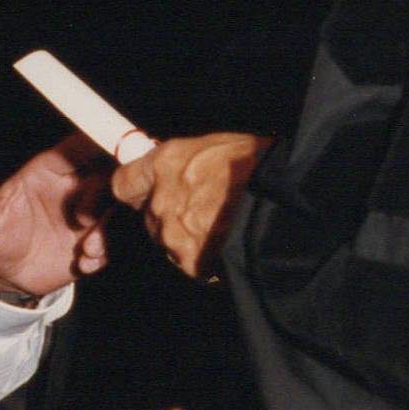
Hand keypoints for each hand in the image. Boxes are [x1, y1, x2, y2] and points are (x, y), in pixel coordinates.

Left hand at [0, 133, 109, 299]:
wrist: (4, 278)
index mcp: (47, 171)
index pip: (79, 147)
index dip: (97, 145)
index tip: (108, 157)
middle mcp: (71, 188)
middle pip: (105, 173)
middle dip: (103, 194)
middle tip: (84, 221)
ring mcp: (86, 215)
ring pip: (113, 208)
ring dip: (106, 229)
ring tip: (88, 251)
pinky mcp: (92, 241)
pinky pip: (110, 241)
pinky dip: (103, 252)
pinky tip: (85, 264)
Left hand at [111, 133, 270, 278]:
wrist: (283, 201)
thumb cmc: (260, 166)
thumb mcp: (219, 145)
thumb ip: (190, 160)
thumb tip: (186, 168)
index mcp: (165, 164)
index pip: (124, 182)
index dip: (136, 189)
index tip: (143, 190)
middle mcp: (161, 201)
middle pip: (149, 216)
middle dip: (170, 216)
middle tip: (203, 209)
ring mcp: (174, 236)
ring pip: (170, 242)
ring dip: (190, 238)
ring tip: (225, 226)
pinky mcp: (192, 264)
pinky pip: (193, 263)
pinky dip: (208, 258)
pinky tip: (232, 242)